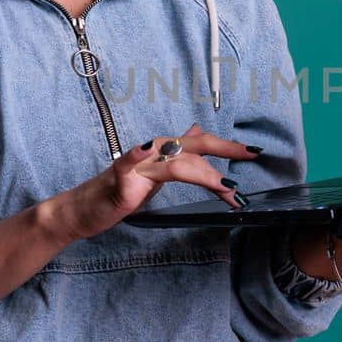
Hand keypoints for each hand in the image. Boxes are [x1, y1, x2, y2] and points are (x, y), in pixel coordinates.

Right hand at [47, 124, 258, 244]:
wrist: (86, 209)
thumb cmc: (122, 192)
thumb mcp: (157, 173)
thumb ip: (178, 155)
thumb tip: (197, 132)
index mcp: (166, 152)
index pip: (202, 145)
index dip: (228, 146)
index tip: (254, 152)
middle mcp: (155, 151)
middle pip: (195, 146)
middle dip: (226, 149)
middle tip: (252, 156)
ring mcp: (138, 163)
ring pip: (176, 161)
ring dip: (204, 173)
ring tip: (227, 188)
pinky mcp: (120, 176)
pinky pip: (130, 160)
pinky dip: (138, 153)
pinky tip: (147, 149)